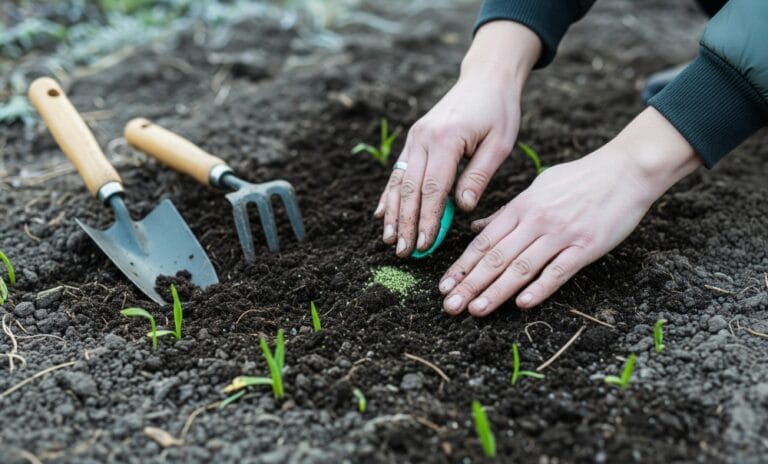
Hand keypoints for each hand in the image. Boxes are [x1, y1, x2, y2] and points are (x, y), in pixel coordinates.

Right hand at [374, 21, 541, 256]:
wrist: (485, 78)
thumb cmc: (499, 111)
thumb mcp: (499, 143)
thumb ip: (479, 175)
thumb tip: (463, 208)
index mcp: (446, 139)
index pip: (432, 189)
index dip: (427, 219)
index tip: (425, 245)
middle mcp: (423, 138)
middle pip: (410, 189)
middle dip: (406, 223)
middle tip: (403, 252)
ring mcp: (415, 138)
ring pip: (398, 182)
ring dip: (393, 213)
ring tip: (390, 240)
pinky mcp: (414, 139)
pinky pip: (398, 170)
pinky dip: (389, 194)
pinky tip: (381, 214)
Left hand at [438, 107, 702, 315]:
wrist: (626, 170)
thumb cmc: (580, 179)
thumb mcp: (538, 187)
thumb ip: (507, 211)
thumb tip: (479, 229)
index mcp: (522, 206)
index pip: (484, 241)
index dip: (462, 265)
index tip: (444, 285)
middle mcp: (537, 220)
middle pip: (496, 257)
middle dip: (470, 283)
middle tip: (450, 305)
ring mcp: (561, 234)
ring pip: (521, 267)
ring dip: (496, 291)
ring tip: (475, 309)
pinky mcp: (587, 246)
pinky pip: (559, 270)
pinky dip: (539, 288)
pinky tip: (521, 304)